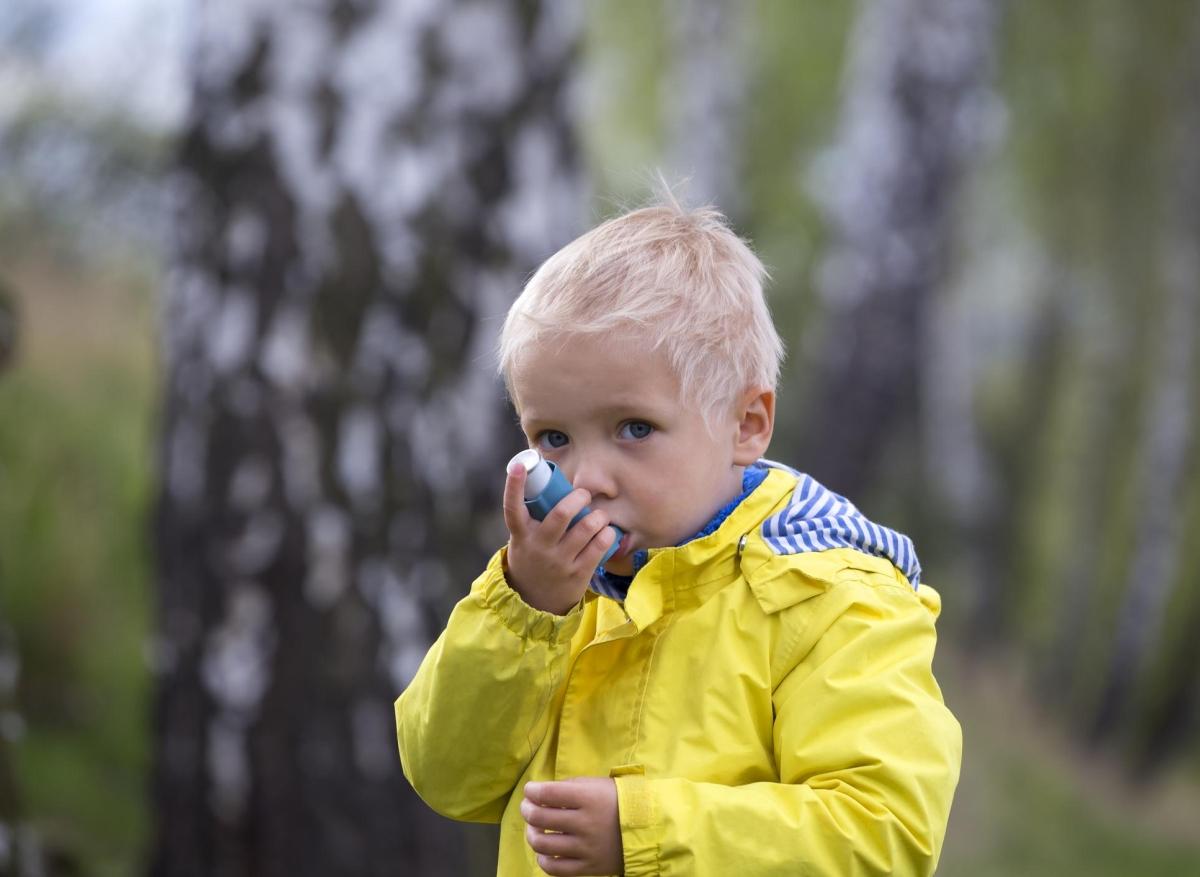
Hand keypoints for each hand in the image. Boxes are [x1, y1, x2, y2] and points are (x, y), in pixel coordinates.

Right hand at [503, 460, 615, 614]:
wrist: (534, 602)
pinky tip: (606, 531)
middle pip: (560, 515)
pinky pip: (599, 546)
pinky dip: (607, 534)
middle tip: (584, 495)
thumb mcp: (524, 539)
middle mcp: (539, 546)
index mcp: (521, 535)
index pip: (513, 508)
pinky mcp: (578, 573)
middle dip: (578, 498)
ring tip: (599, 515)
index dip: (513, 485)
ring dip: (598, 516)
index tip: (519, 465)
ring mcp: (559, 561)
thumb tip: (549, 482)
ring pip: (586, 528)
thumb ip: (534, 517)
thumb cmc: (532, 558)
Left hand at [521, 777, 622, 875]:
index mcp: (587, 798)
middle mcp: (584, 823)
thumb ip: (569, 787)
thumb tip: (543, 795)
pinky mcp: (588, 868)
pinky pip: (555, 869)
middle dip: (526, 810)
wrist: (648, 828)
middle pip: (539, 818)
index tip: (530, 790)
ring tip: (535, 829)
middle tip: (528, 807)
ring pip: (542, 845)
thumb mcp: (596, 784)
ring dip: (531, 834)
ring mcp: (586, 848)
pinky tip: (545, 851)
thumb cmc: (619, 800)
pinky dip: (543, 860)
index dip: (531, 791)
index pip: (547, 793)